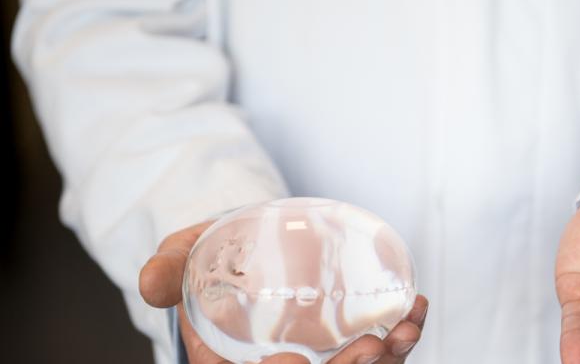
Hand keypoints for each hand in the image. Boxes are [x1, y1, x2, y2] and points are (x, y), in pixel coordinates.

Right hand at [140, 222, 427, 363]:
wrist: (243, 240)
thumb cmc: (210, 254)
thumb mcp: (182, 255)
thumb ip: (168, 269)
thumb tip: (150, 284)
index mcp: (235, 362)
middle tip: (375, 347)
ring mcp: (319, 353)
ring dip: (389, 361)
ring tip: (407, 330)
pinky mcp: (345, 335)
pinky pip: (380, 348)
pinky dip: (402, 335)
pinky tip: (417, 309)